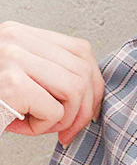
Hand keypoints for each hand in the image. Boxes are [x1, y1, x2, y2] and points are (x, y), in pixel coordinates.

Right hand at [0, 21, 104, 146]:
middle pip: (84, 71)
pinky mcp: (12, 81)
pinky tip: (20, 124)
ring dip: (63, 119)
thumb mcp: (24, 80)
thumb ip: (53, 75)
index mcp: (20, 34)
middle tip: (66, 130)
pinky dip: (44, 127)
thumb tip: (96, 94)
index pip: (82, 51)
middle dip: (84, 109)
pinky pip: (56, 111)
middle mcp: (15, 37)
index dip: (94, 86)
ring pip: (76, 91)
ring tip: (39, 124)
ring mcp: (12, 56)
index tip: (84, 112)